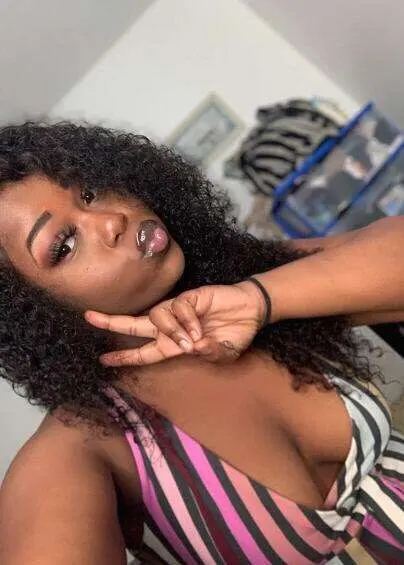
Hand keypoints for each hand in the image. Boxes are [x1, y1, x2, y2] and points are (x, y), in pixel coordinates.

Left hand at [84, 281, 266, 366]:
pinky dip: (186, 320)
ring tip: (191, 341)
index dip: (125, 355)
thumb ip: (209, 354)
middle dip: (112, 322)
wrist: (251, 311)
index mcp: (175, 344)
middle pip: (135, 324)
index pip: (144, 351)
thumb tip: (191, 348)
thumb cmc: (234, 334)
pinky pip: (178, 307)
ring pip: (157, 317)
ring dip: (171, 331)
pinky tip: (199, 329)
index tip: (104, 359)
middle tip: (89, 318)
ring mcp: (179, 310)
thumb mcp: (223, 354)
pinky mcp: (189, 296)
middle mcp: (171, 326)